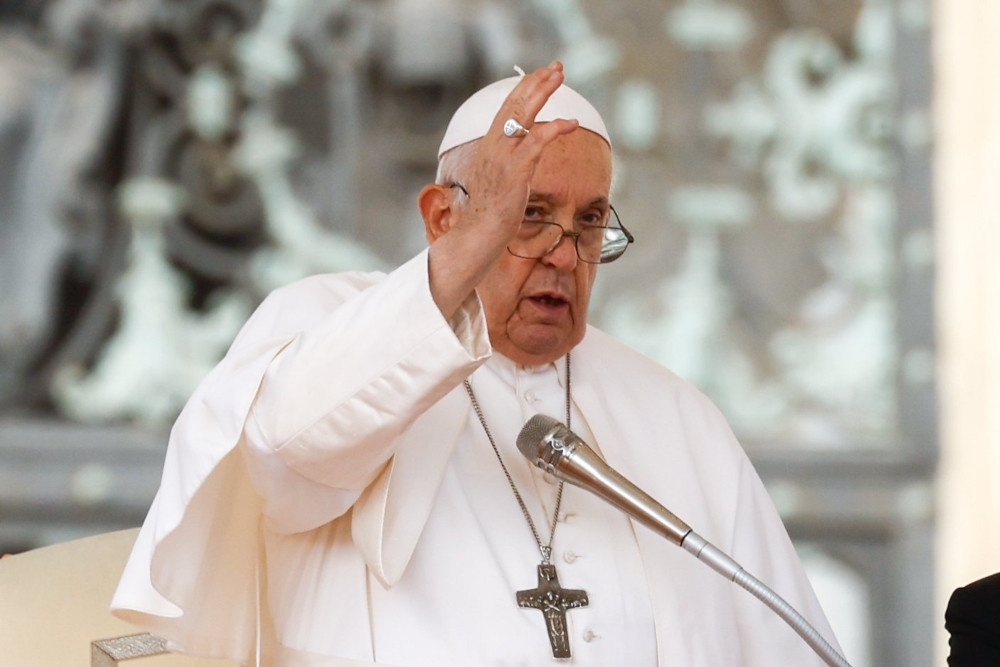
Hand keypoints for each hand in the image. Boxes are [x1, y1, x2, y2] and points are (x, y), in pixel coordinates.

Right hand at [457, 62, 579, 248]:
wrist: (479, 233)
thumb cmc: (490, 212)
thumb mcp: (497, 179)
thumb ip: (509, 163)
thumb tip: (524, 158)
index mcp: (489, 145)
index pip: (506, 108)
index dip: (524, 89)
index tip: (540, 75)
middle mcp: (493, 145)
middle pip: (515, 103)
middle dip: (536, 81)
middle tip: (555, 67)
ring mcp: (503, 156)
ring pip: (524, 114)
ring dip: (543, 92)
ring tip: (560, 77)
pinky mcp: (516, 170)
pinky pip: (538, 140)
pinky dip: (556, 127)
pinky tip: (571, 122)